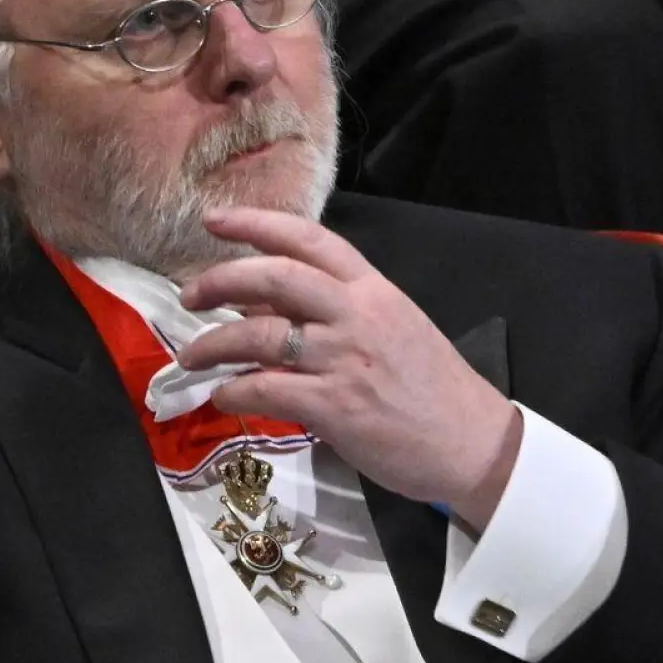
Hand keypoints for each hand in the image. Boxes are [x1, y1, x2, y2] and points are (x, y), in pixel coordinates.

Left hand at [175, 206, 521, 531]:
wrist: (473, 443)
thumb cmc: (429, 387)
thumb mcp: (389, 328)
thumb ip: (332, 311)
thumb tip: (263, 305)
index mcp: (372, 289)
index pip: (309, 239)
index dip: (257, 223)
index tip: (216, 220)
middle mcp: (356, 314)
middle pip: (274, 277)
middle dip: (221, 280)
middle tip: (190, 294)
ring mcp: (345, 359)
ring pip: (260, 335)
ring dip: (214, 344)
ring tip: (191, 356)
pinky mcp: (336, 406)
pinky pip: (267, 390)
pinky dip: (235, 391)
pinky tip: (223, 396)